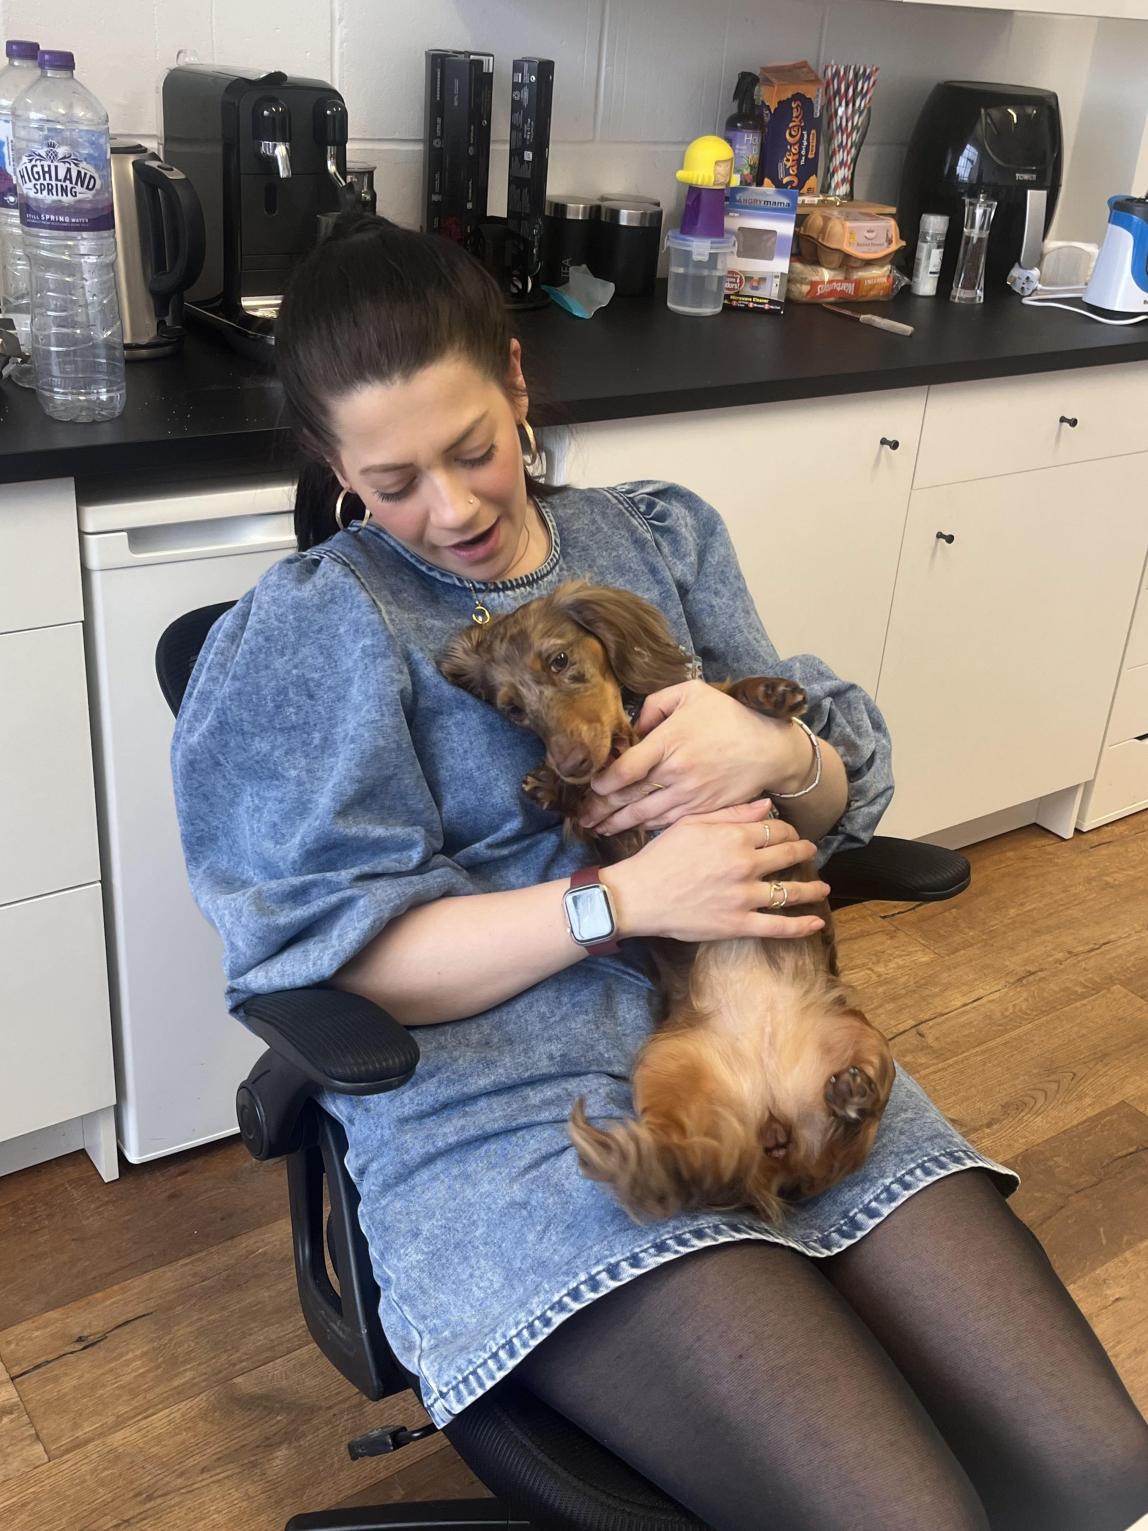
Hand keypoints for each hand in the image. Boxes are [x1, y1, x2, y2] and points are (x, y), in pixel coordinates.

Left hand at [580, 680, 809, 836]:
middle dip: (601, 809)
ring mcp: (689, 794)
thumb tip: (634, 728)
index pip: (625, 769)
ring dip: (618, 823)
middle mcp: (676, 772)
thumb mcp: (692, 693)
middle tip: (583, 817)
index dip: (603, 782)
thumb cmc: (730, 716)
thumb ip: (656, 704)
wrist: (769, 748)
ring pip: (644, 814)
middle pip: (628, 797)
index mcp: (670, 742)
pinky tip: (631, 828)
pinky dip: (645, 826)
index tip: (592, 787)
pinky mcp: (702, 809)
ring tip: (598, 828)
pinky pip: (666, 822)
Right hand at [601, 799, 827, 943]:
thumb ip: (732, 814)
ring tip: (823, 889)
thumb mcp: (692, 823)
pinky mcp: (738, 924)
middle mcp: (745, 865)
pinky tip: (816, 924)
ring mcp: (744, 896)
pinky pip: (778, 926)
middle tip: (811, 853)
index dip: (788, 832)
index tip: (791, 835)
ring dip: (812, 890)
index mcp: (734, 837)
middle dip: (804, 853)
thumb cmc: (660, 856)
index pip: (776, 830)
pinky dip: (801, 926)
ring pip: (790, 892)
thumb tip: (766, 807)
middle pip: (788, 856)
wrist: (638, 895)